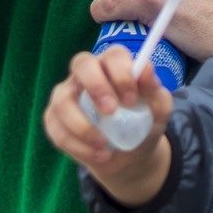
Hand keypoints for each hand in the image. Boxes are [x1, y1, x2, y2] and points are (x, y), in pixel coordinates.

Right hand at [43, 48, 173, 205]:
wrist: (130, 157)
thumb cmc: (144, 124)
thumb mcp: (158, 110)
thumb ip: (154, 90)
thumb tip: (146, 69)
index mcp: (114, 65)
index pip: (113, 55)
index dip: (121, 73)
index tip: (131, 100)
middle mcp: (86, 74)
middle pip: (81, 64)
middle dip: (96, 86)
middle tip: (111, 112)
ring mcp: (66, 95)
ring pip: (62, 101)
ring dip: (82, 126)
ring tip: (105, 145)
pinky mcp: (54, 119)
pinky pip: (56, 130)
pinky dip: (78, 146)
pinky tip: (99, 155)